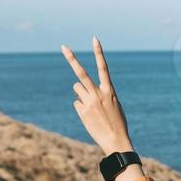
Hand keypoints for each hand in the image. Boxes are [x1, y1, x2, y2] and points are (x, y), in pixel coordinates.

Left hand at [62, 37, 131, 153]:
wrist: (116, 141)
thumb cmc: (117, 123)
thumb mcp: (113, 105)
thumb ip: (100, 94)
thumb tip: (80, 91)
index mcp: (110, 90)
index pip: (104, 67)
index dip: (99, 52)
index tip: (94, 38)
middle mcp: (98, 94)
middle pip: (81, 74)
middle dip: (71, 59)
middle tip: (63, 46)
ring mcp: (89, 102)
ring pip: (76, 89)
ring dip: (80, 93)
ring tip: (91, 106)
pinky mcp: (82, 112)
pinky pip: (76, 103)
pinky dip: (81, 107)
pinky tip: (89, 116)